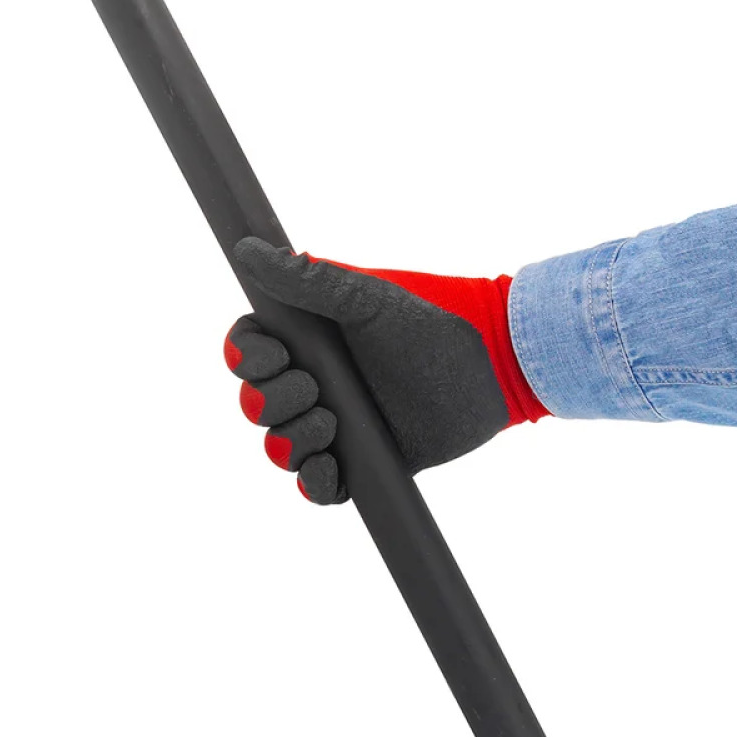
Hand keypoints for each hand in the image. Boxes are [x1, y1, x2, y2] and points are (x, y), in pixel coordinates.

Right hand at [223, 237, 546, 503]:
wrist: (488, 369)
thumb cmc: (431, 324)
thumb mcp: (368, 298)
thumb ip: (308, 280)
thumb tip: (248, 250)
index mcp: (307, 341)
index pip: (248, 352)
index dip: (248, 358)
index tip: (273, 356)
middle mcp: (313, 383)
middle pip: (256, 404)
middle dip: (271, 400)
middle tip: (313, 388)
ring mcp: (334, 426)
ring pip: (280, 447)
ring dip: (290, 440)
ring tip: (329, 423)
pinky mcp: (360, 464)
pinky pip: (317, 486)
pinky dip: (313, 482)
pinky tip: (328, 467)